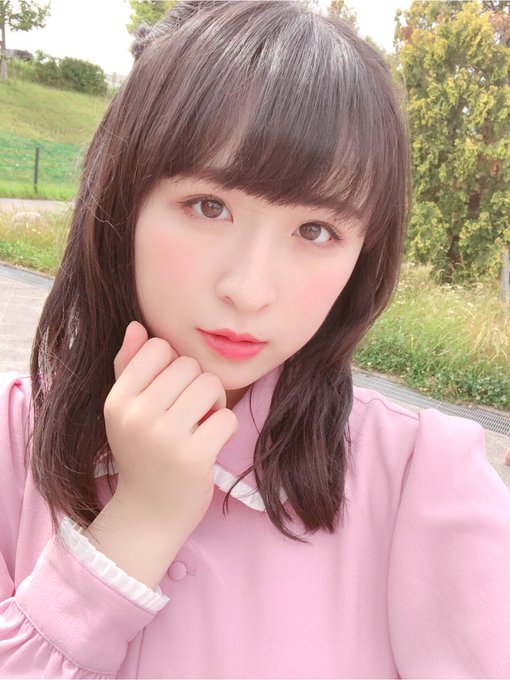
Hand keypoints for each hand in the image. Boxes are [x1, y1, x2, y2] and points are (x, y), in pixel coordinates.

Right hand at [85, 321, 237, 586]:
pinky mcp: (194, 458)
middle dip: (197, 385)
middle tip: (188, 414)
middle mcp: (137, 416)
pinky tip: (209, 445)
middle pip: (189, 365)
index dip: (173, 366)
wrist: (150, 514)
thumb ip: (129, 367)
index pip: (158, 347)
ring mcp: (165, 438)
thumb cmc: (142, 454)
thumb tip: (136, 326)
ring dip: (214, 404)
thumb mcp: (126, 412)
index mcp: (118, 400)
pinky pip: (227, 417)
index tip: (169, 393)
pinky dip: (225, 428)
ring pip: (210, 386)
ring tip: (200, 426)